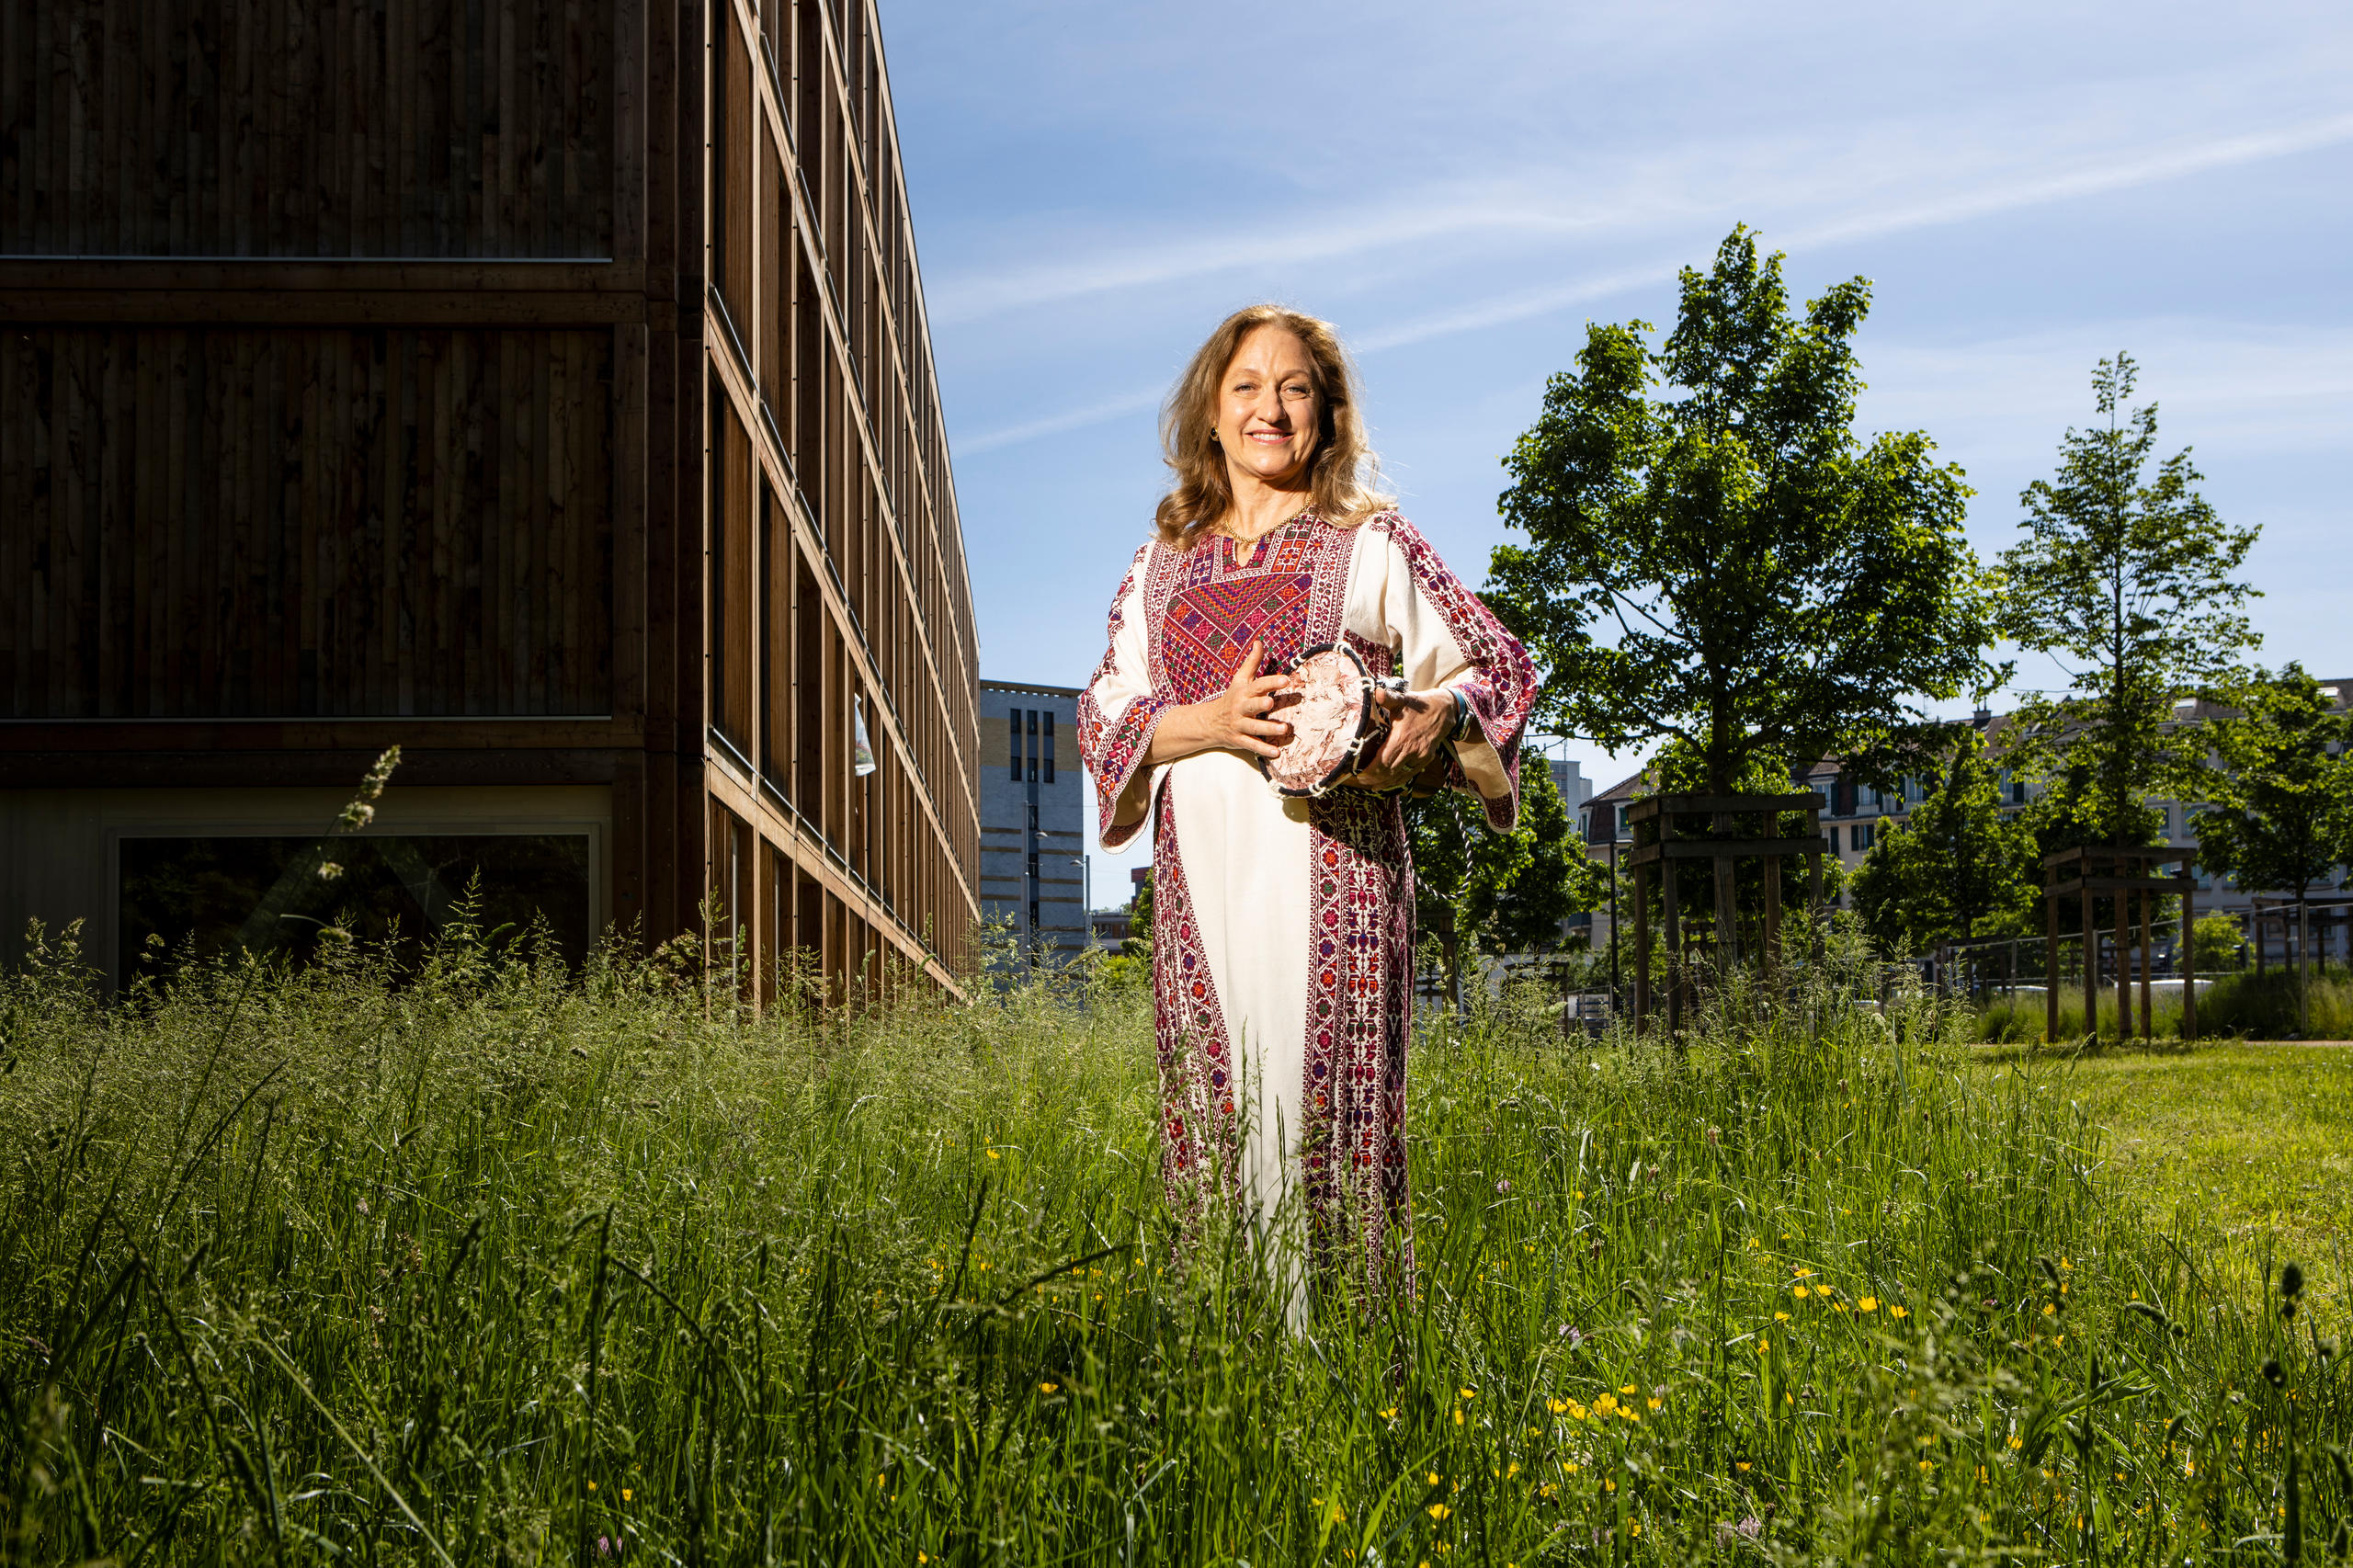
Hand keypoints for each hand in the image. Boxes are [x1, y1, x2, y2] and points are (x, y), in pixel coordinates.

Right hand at [1204, 641, 1297, 759]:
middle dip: (1260, 704)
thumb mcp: (1240, 680)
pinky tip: (1277, 753)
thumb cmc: (1231, 698)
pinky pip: (1252, 745)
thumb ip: (1252, 662)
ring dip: (1268, 729)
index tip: (1285, 679)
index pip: (1257, 685)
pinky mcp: (1240, 740)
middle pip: (1251, 706)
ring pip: (1254, 727)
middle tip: (1271, 702)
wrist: (1210, 722)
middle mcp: (1241, 708)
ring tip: (1284, 729)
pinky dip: (1264, 750)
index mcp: (1243, 692)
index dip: (1270, 682)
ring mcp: (1240, 725)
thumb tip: (1259, 642)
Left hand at [1349, 686, 1454, 790]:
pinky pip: (1409, 774)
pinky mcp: (1425, 759)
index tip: (1359, 774)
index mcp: (1402, 737)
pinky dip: (1398, 780)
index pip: (1384, 761)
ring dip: (1385, 782)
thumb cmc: (1417, 705)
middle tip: (1361, 780)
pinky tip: (1388, 783)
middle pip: (1389, 771)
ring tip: (1372, 785)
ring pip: (1400, 775)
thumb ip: (1388, 698)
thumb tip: (1376, 692)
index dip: (1371, 771)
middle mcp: (1412, 750)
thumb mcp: (1402, 699)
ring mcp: (1420, 757)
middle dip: (1374, 778)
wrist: (1443, 711)